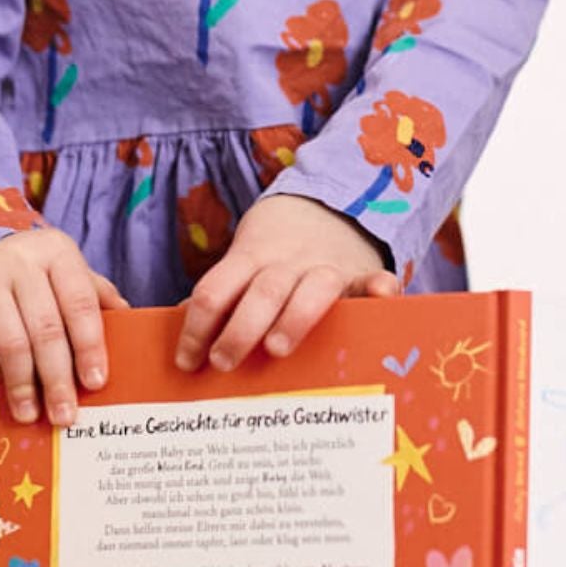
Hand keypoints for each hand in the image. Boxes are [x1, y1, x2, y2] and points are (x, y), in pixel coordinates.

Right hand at [0, 229, 125, 426]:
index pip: (80, 304)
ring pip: (10, 342)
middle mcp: (20, 261)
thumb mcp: (63, 269)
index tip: (96, 383)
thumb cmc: (29, 269)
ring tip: (30, 412)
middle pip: (46, 330)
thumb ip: (94, 293)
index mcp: (57, 253)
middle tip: (64, 415)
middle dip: (57, 378)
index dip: (90, 346)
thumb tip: (127, 322)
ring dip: (22, 384)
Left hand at [176, 195, 397, 372]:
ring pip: (314, 288)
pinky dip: (380, 289)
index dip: (196, 327)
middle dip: (239, 328)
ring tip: (276, 348)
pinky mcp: (362, 274)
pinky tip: (382, 298)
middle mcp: (288, 262)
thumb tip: (183, 328)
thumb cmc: (276, 250)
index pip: (215, 290)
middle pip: (262, 291)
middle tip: (222, 362)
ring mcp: (327, 266)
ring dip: (295, 317)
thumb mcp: (243, 261)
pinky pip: (374, 280)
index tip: (186, 362)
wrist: (327, 203)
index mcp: (250, 258)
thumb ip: (220, 293)